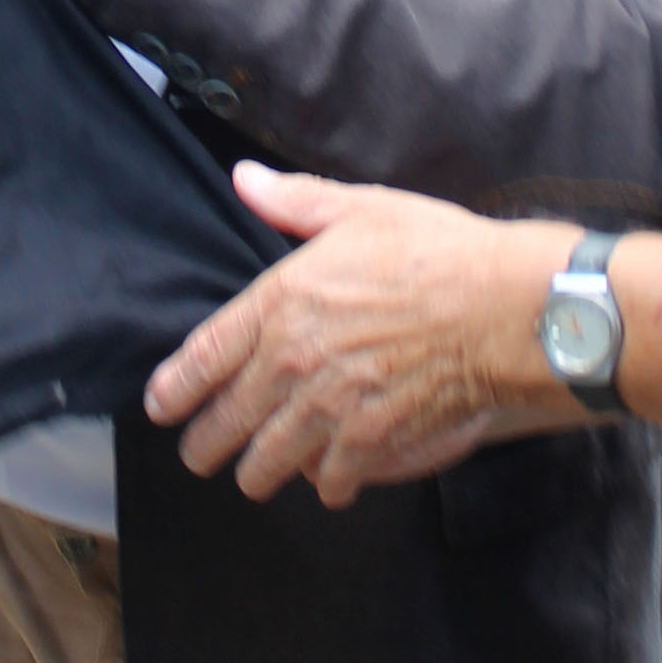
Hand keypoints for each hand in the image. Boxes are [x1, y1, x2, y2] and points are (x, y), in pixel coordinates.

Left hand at [145, 166, 577, 507]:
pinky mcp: (370, 440)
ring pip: (269, 459)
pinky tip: (327, 484)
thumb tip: (244, 178)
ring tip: (253, 478)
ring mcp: (328, 407)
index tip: (161, 408)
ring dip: (257, 472)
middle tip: (198, 456)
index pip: (204, 357)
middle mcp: (291, 362)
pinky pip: (331, 477)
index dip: (176, 389)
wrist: (500, 308)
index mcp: (279, 303)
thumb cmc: (436, 252)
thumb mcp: (361, 210)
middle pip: (227, 420)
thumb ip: (295, 201)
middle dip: (206, 444)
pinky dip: (327, 484)